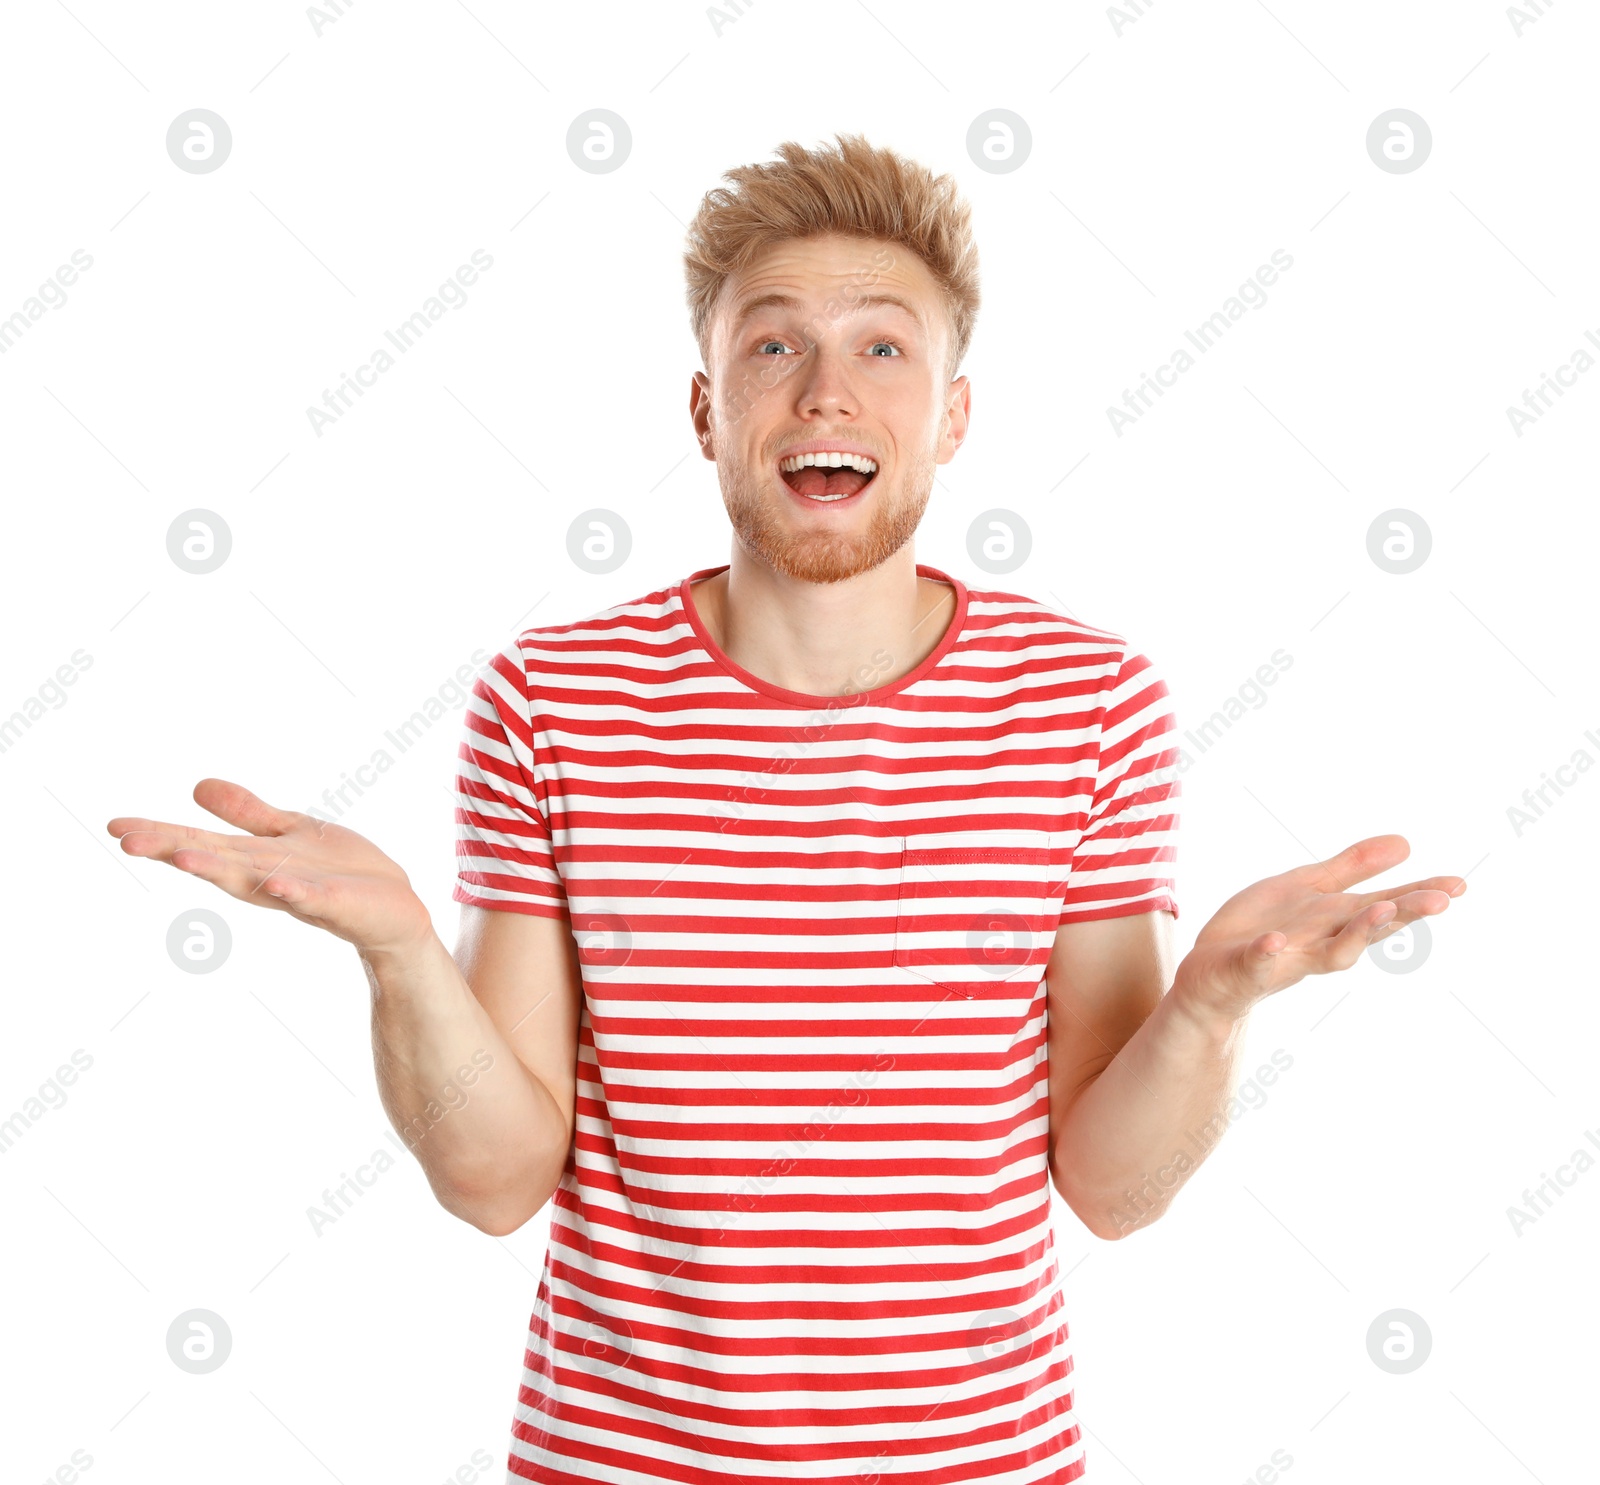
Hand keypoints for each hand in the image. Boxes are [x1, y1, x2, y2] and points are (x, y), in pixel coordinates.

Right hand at [107, 778, 433, 958]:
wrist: (395, 909)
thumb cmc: (342, 872)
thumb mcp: (291, 832)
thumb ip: (248, 815)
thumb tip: (197, 787)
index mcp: (256, 860)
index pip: (201, 843)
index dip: (160, 834)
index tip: (115, 825)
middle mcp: (269, 878)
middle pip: (215, 862)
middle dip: (172, 849)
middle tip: (127, 840)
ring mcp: (302, 892)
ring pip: (254, 881)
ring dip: (220, 870)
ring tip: (182, 856)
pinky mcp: (338, 904)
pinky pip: (313, 899)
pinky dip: (295, 893)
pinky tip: (277, 884)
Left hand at [1172, 834, 1465, 1023]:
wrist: (1211, 974)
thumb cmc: (1266, 928)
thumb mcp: (1308, 888)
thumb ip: (1352, 868)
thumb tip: (1406, 842)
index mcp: (1335, 919)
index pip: (1385, 906)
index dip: (1420, 895)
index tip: (1459, 885)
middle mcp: (1320, 942)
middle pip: (1369, 929)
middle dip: (1404, 914)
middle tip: (1442, 901)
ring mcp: (1286, 959)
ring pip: (1330, 953)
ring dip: (1357, 934)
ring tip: (1382, 909)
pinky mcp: (1246, 970)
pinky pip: (1259, 964)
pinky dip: (1268, 954)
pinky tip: (1277, 941)